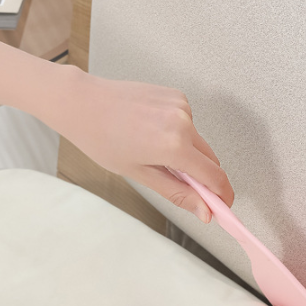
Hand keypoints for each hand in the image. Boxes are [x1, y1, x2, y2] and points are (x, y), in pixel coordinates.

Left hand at [51, 68, 233, 222]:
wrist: (83, 103)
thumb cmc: (101, 138)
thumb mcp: (140, 174)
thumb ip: (178, 193)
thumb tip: (204, 210)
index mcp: (174, 145)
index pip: (215, 176)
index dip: (222, 195)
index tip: (222, 206)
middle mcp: (183, 122)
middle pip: (211, 159)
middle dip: (203, 177)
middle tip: (183, 186)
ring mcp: (181, 105)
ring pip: (199, 142)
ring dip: (188, 153)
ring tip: (153, 151)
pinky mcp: (177, 95)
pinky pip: (188, 124)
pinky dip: (178, 134)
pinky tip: (153, 132)